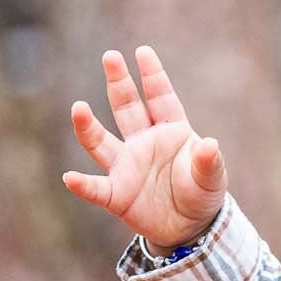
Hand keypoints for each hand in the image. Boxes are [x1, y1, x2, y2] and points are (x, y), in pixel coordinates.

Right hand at [62, 47, 227, 250]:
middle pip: (126, 108)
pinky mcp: (118, 195)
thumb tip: (210, 145)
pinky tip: (70, 178)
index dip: (152, 75)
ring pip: (102, 142)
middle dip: (119, 83)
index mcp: (170, 131)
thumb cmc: (201, 193)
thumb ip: (209, 162)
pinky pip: (97, 188)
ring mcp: (127, 167)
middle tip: (110, 56)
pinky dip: (83, 185)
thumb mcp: (211, 178)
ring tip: (79, 109)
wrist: (190, 227)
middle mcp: (143, 142)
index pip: (160, 97)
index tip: (143, 52)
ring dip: (88, 127)